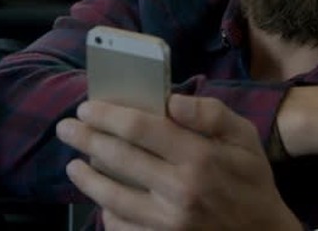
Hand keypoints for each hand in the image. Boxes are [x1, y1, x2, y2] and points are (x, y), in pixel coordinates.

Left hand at [57, 95, 301, 230]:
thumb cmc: (251, 180)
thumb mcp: (245, 137)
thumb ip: (211, 113)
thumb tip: (172, 99)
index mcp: (200, 156)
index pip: (141, 128)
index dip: (109, 115)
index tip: (88, 107)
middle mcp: (180, 189)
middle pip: (119, 158)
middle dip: (86, 139)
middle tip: (67, 128)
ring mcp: (169, 221)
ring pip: (112, 196)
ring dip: (87, 178)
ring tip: (73, 165)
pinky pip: (122, 227)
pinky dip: (106, 212)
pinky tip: (101, 199)